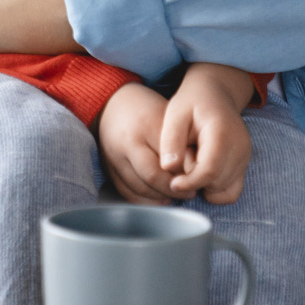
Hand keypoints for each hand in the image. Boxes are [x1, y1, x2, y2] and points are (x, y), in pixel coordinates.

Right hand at [96, 83, 184, 203]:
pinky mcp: (107, 167)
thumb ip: (181, 143)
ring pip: (139, 188)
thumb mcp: (168, 118)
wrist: (112, 105)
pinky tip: (158, 198)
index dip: (185, 175)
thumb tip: (196, 172)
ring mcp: (115, 157)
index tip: (196, 181)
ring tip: (174, 195)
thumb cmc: (146, 110)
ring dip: (159, 197)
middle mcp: (128, 143)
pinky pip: (126, 192)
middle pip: (152, 177)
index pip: (169, 159)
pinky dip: (143, 200)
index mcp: (147, 126)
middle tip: (188, 193)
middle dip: (173, 189)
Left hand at [161, 64, 256, 204]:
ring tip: (193, 164)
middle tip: (184, 163)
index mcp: (222, 133)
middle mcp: (240, 147)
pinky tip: (202, 174)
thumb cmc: (192, 102)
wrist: (215, 92)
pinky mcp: (244, 164)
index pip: (209, 171)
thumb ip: (171, 141)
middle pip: (217, 183)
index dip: (189, 183)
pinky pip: (232, 191)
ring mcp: (245, 156)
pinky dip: (216, 190)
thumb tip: (169, 168)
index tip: (173, 183)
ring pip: (224, 190)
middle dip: (195, 182)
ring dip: (205, 186)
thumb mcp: (175, 114)